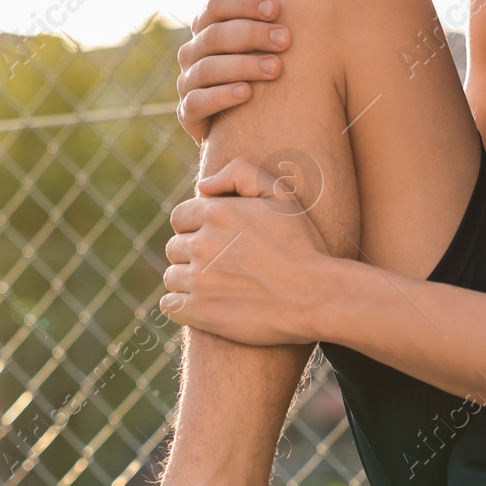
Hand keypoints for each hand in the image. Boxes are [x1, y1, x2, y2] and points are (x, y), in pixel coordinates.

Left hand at [160, 157, 334, 344]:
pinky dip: (181, 305)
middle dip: (192, 254)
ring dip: (187, 280)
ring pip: (172, 277)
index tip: (215, 240)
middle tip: (220, 265)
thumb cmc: (302, 245)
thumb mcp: (281, 195)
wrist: (315, 296)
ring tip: (215, 285)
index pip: (180, 217)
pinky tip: (202, 304)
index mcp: (217, 212)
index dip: (195, 227)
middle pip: (174, 247)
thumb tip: (202, 186)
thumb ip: (241, 174)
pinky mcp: (200, 311)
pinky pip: (170, 306)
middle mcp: (202, 244)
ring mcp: (199, 280)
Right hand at [176, 0, 291, 144]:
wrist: (250, 122)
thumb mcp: (259, 34)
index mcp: (206, 28)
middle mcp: (191, 52)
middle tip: (286, 40)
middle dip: (251, 35)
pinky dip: (222, 96)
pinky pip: (198, 102)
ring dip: (243, 66)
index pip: (215, 4)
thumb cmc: (259, 67)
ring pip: (207, 68)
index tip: (277, 8)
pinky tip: (248, 93)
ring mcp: (187, 83)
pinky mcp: (187, 114)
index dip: (244, 2)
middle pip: (214, 35)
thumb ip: (250, 2)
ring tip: (276, 68)